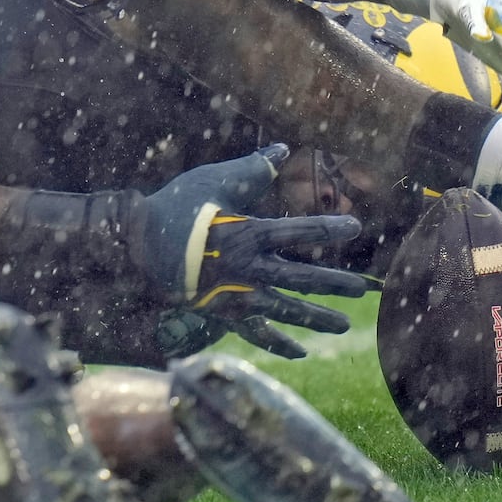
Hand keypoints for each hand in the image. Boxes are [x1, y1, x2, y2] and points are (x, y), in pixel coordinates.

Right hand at [143, 145, 369, 355]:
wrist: (138, 246)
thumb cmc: (176, 208)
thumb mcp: (215, 180)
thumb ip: (252, 169)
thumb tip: (281, 148)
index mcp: (250, 233)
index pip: (300, 231)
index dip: (329, 228)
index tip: (356, 227)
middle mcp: (250, 268)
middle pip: (302, 279)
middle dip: (335, 284)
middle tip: (363, 290)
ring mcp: (238, 295)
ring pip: (286, 311)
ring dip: (317, 319)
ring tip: (343, 325)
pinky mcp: (223, 314)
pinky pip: (256, 334)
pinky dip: (278, 344)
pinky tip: (300, 353)